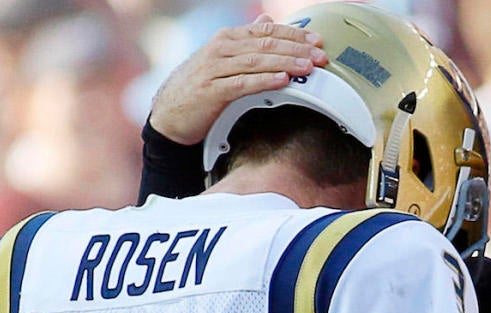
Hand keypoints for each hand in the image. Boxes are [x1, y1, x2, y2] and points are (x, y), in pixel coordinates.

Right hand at [150, 13, 328, 144]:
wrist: (170, 113)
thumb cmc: (201, 86)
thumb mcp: (224, 58)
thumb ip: (247, 40)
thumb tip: (266, 21)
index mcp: (228, 39)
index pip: (266, 30)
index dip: (294, 33)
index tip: (317, 40)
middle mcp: (221, 48)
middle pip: (266, 44)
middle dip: (297, 48)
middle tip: (321, 55)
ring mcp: (215, 68)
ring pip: (257, 61)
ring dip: (286, 63)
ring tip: (308, 67)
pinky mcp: (212, 91)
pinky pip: (243, 83)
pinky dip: (264, 81)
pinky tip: (282, 80)